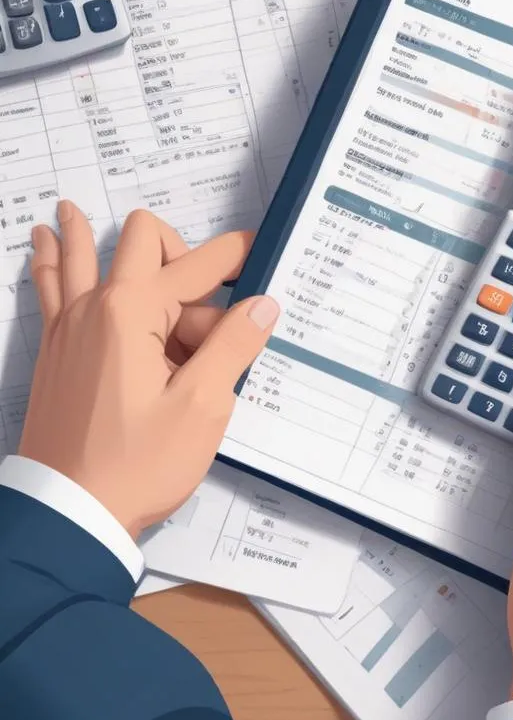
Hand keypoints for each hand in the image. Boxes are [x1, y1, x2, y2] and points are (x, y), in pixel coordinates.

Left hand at [19, 201, 279, 538]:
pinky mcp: (54, 351)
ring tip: (71, 206)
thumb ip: (233, 344)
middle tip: (211, 285)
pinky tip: (43, 242)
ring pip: (76, 256)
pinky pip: (49, 288)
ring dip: (84, 233)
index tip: (263, 251)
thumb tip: (262, 303)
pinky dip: (49, 261)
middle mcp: (96, 306)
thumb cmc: (138, 464)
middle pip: (140, 241)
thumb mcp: (202, 406)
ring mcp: (68, 327)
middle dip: (181, 249)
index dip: (236, 255)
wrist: (69, 513)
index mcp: (134, 313)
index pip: (198, 265)